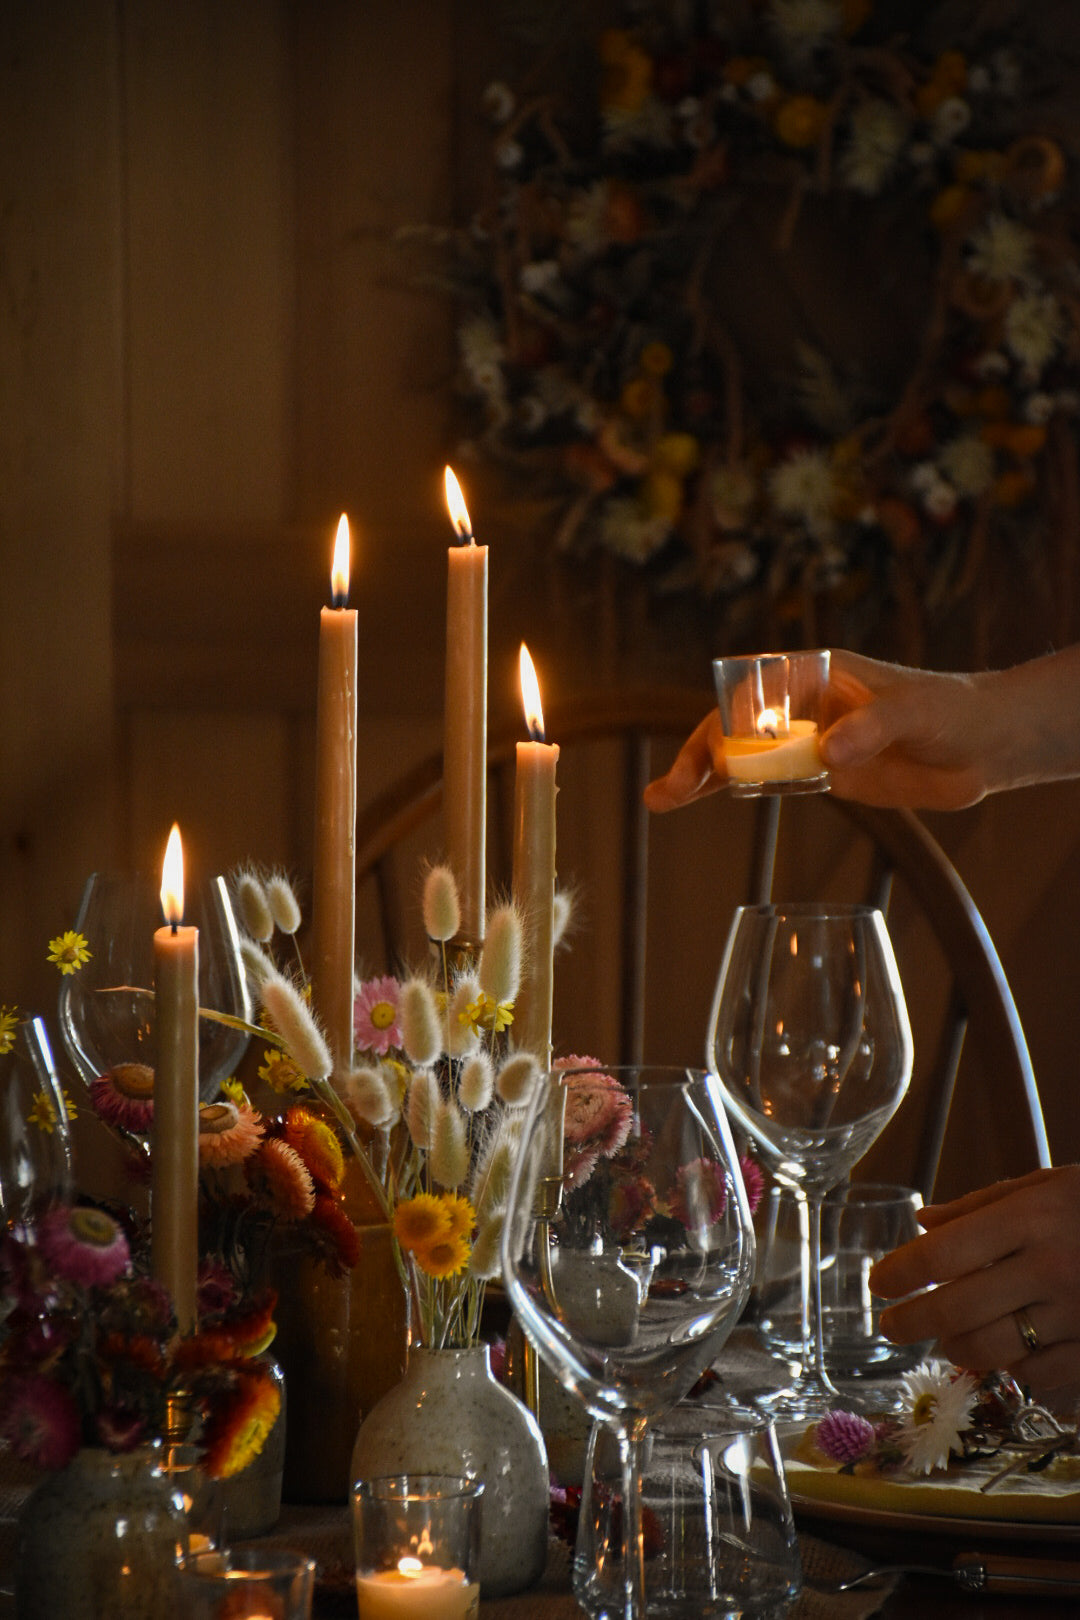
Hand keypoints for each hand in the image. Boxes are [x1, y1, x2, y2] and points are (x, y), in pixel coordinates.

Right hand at [643, 651, 993, 813]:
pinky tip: (694, 801)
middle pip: (734, 725)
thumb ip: (873, 728)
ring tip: (660, 800)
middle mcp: (802, 704)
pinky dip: (727, 790)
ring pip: (739, 754)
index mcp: (819, 673)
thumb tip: (828, 752)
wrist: (984, 745)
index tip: (720, 754)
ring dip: (699, 774)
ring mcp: (807, 739)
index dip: (731, 720)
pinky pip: (764, 779)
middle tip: (674, 789)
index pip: (756, 690)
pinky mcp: (820, 772)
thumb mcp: (916, 712)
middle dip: (700, 755)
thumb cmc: (952, 710)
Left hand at [868, 1166, 1079, 1400]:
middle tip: (889, 1325)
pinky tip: (1007, 1351)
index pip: (944, 1254)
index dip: (901, 1272)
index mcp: (1033, 1218)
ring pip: (992, 1350)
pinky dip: (1013, 1366)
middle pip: (957, 1310)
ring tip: (943, 1339)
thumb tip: (922, 1223)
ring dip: (955, 1348)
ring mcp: (1078, 1314)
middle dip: (911, 1322)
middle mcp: (1052, 1268)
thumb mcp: (1051, 1185)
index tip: (878, 1283)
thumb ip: (983, 1206)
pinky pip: (1038, 1373)